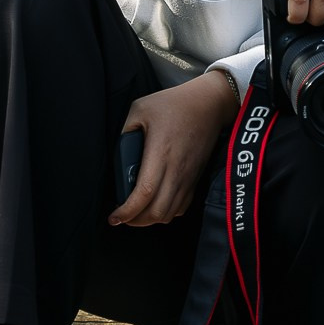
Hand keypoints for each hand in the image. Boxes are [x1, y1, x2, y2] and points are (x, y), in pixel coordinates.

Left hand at [111, 69, 238, 226]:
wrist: (209, 104)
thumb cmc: (174, 103)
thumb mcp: (140, 108)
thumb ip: (125, 131)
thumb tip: (119, 154)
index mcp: (160, 152)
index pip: (143, 194)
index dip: (127, 211)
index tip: (114, 217)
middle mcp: (176, 170)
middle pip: (156, 212)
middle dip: (135, 221)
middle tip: (122, 216)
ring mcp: (188, 177)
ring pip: (169, 213)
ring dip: (150, 219)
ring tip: (136, 212)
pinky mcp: (195, 179)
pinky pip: (181, 207)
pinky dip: (166, 212)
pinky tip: (156, 204)